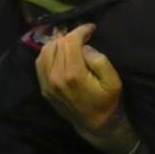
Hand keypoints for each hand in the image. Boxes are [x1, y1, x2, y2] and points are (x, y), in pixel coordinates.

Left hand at [35, 24, 135, 153]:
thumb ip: (100, 60)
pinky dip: (49, 53)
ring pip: (45, 50)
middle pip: (58, 43)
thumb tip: (84, 47)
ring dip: (58, 43)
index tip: (91, 28)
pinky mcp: (43, 87)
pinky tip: (60, 54)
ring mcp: (46, 83)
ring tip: (71, 44)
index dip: (81, 30)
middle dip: (71, 35)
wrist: (95, 125)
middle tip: (84, 36)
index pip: (70, 41)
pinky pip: (40, 62)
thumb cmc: (108, 102)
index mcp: (73, 74)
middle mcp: (55, 77)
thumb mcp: (114, 82)